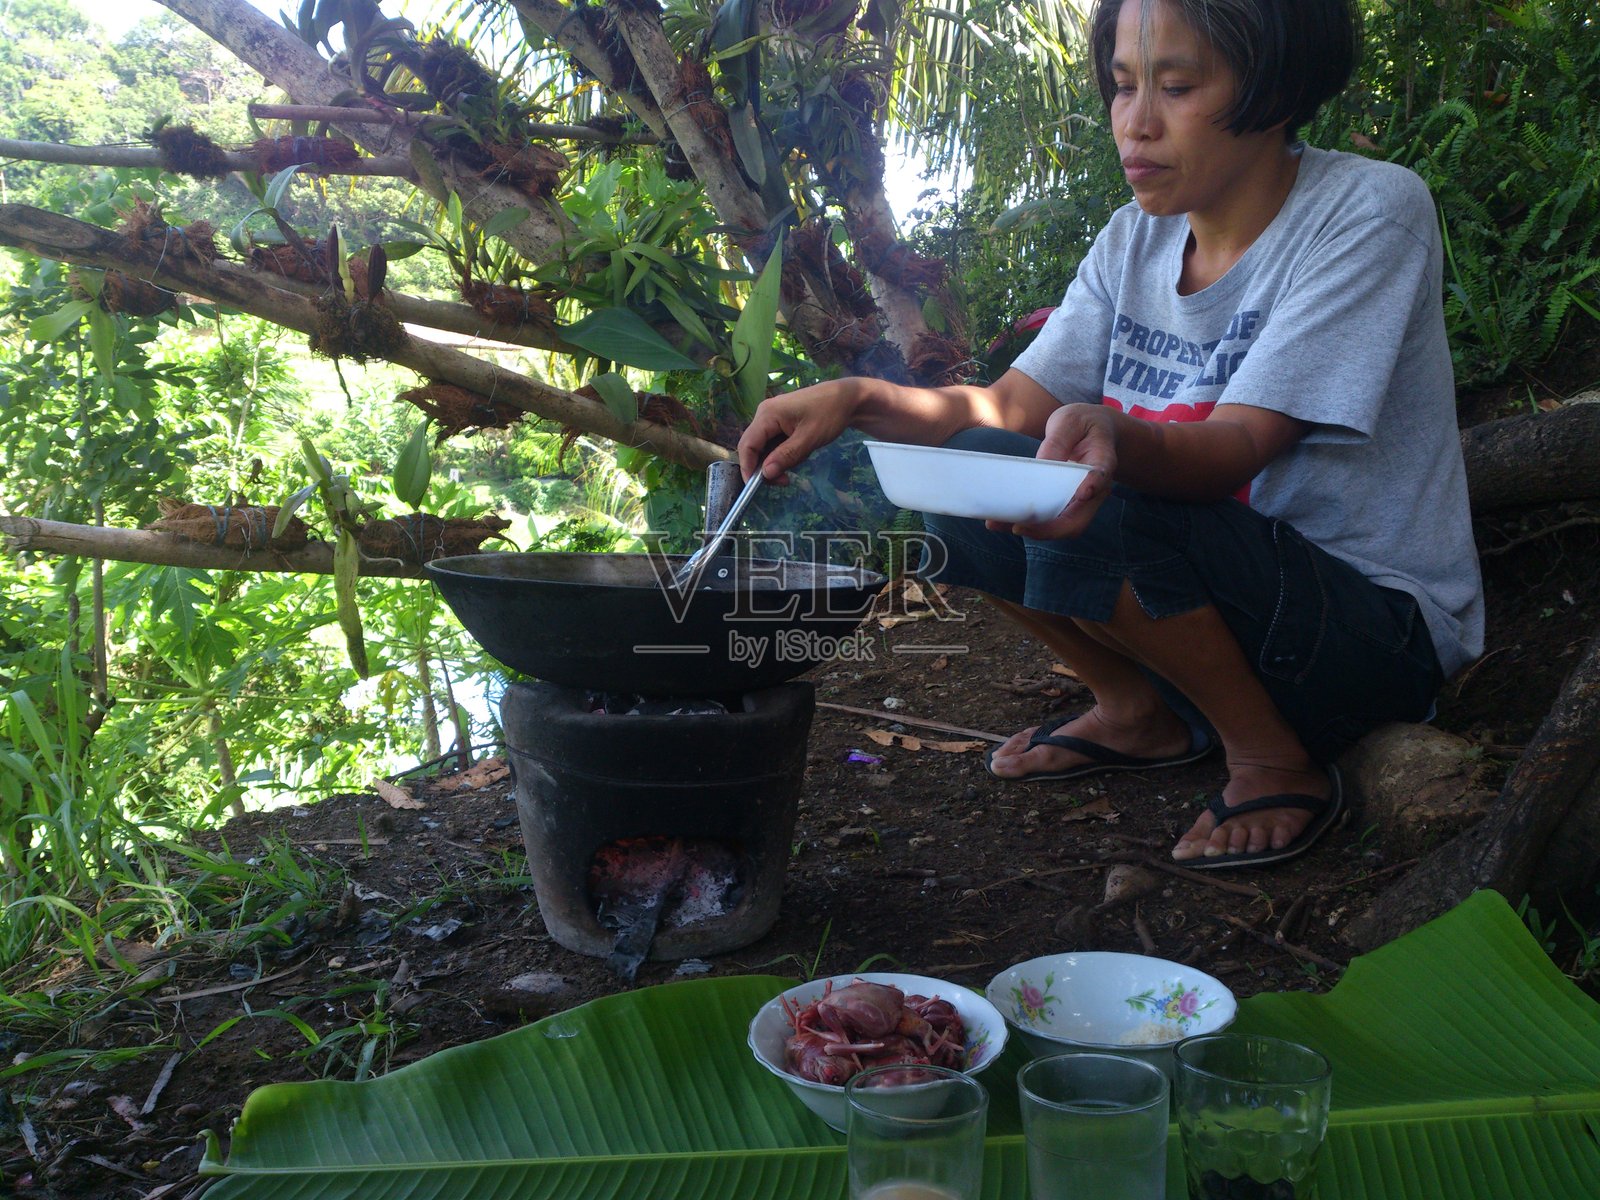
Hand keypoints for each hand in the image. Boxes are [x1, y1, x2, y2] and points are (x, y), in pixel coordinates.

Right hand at [736, 380, 862, 482]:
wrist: (847, 398)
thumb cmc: (829, 414)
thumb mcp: (809, 438)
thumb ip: (786, 456)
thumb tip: (765, 474)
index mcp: (767, 414)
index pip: (747, 445)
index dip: (747, 467)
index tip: (754, 487)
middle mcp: (764, 414)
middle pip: (754, 447)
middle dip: (766, 467)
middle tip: (785, 480)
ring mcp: (772, 417)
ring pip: (765, 447)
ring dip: (779, 460)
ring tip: (802, 458)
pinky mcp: (781, 421)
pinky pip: (775, 442)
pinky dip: (785, 452)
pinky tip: (802, 451)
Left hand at [989, 403, 1117, 539]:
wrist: (1097, 433)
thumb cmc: (1083, 424)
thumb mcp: (1070, 421)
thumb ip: (1058, 440)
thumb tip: (1041, 464)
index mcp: (1102, 461)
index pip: (1101, 475)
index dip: (1093, 485)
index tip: (1083, 493)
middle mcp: (1096, 489)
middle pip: (1078, 519)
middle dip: (1049, 528)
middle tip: (1018, 526)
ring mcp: (1082, 501)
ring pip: (1063, 526)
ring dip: (1033, 531)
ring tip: (999, 523)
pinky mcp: (1068, 505)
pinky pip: (1051, 521)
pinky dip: (1029, 524)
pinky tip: (1004, 521)